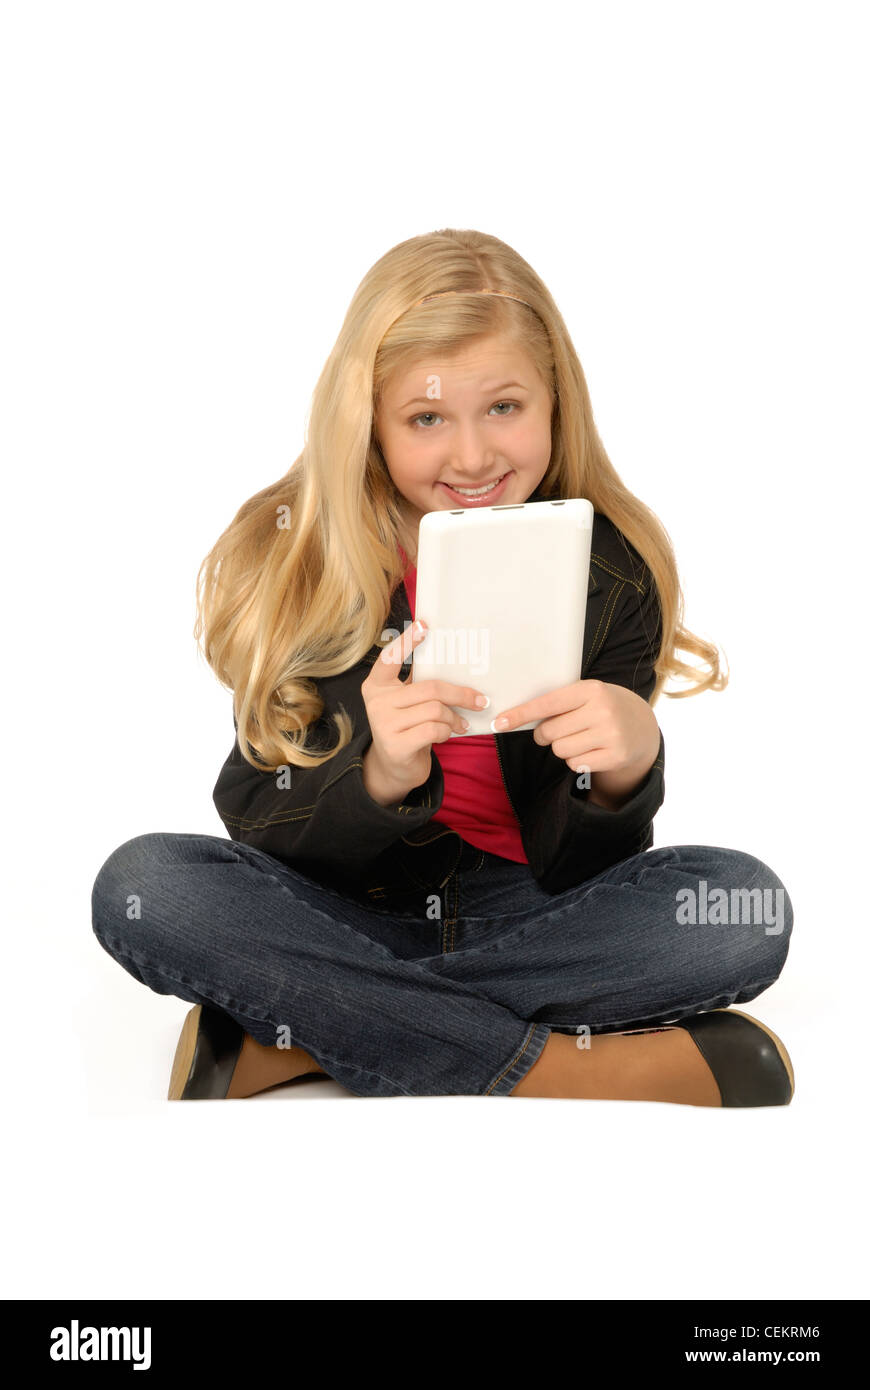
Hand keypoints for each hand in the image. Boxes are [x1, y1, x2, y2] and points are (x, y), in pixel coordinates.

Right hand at [360, 620, 489, 798]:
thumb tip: (455, 663)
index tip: (425, 625)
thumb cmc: (407, 727)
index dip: (407, 641)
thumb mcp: (407, 703)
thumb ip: (418, 684)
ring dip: (454, 718)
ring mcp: (383, 724)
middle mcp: (376, 702)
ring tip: (460, 724)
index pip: (390, 658)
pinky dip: (447, 732)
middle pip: (429, 688)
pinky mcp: (396, 745)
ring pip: (436, 710)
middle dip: (459, 694)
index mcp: (377, 685)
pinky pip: (434, 730)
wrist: (394, 768)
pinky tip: (446, 735)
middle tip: (480, 700)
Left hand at [492, 678, 659, 784]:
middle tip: (559, 730)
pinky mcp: (616, 756)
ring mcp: (611, 734)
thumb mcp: (586, 695)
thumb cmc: (601, 707)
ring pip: (560, 750)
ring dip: (562, 748)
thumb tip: (515, 718)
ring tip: (580, 738)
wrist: (641, 726)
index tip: (501, 722)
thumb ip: (558, 702)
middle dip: (546, 735)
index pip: (547, 703)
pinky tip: (591, 749)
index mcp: (591, 689)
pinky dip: (576, 760)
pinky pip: (576, 765)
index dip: (521, 714)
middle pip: (549, 732)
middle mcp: (603, 710)